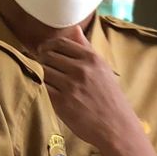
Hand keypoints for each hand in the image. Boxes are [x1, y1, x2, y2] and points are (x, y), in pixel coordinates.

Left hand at [38, 31, 136, 151]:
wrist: (116, 126)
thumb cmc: (110, 98)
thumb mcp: (103, 69)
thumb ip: (86, 48)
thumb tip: (74, 29)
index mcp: (91, 58)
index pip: (60, 43)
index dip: (48, 46)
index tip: (45, 51)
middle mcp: (80, 69)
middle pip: (48, 55)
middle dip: (42, 59)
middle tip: (42, 66)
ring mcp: (70, 86)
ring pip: (43, 70)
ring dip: (39, 73)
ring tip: (43, 78)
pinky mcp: (62, 102)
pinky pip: (42, 87)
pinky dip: (40, 86)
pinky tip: (44, 89)